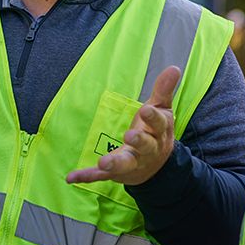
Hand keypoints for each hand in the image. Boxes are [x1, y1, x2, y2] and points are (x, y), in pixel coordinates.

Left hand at [66, 66, 179, 186]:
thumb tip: (174, 67)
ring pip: (125, 164)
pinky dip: (87, 176)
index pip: (158, 123)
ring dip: (114, 163)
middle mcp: (147, 149)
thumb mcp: (161, 110)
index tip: (147, 110)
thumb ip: (163, 90)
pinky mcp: (117, 173)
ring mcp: (132, 162)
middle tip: (129, 136)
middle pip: (145, 146)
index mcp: (158, 131)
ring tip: (103, 162)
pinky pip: (101, 176)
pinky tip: (71, 177)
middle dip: (138, 141)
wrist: (157, 167)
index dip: (153, 117)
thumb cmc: (156, 132)